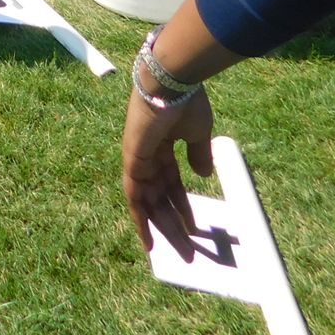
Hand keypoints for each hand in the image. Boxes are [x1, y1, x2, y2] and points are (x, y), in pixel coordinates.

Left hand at [122, 85, 217, 260]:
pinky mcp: (132, 160)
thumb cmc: (187, 102)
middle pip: (160, 197)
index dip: (182, 205)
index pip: (171, 183)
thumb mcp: (198, 133)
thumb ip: (198, 154)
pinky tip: (151, 241)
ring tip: (183, 253)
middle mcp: (146, 154)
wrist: (171, 81)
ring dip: (164, 228)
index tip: (193, 227)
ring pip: (149, 203)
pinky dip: (140, 219)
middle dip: (174, 225)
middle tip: (189, 251)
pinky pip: (134, 196)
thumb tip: (202, 175)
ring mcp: (137, 158)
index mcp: (162, 145)